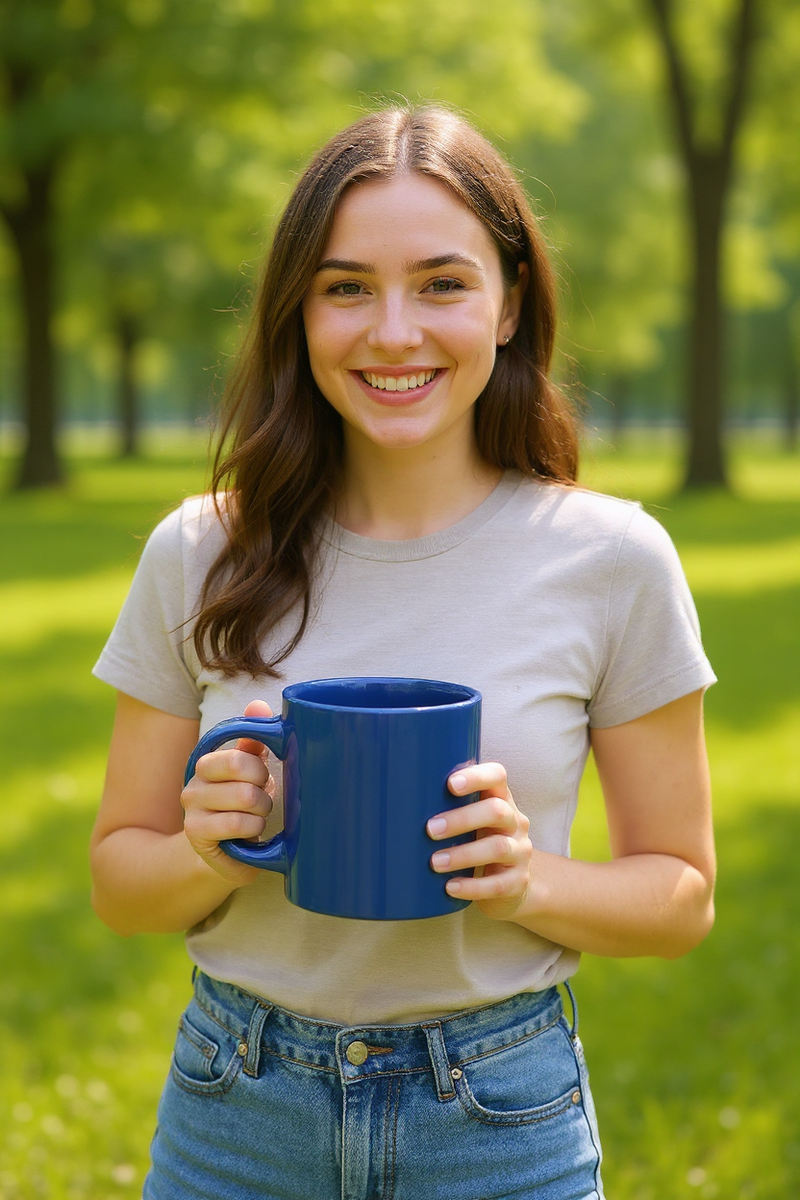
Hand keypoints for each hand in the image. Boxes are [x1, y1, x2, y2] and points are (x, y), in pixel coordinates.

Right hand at [180, 700, 275, 885]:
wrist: (227, 856)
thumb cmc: (242, 809)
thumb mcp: (250, 775)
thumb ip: (253, 743)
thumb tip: (258, 704)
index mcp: (207, 765)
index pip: (238, 756)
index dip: (260, 770)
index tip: (262, 781)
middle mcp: (193, 785)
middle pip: (243, 776)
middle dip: (264, 791)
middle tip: (261, 803)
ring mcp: (192, 811)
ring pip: (246, 800)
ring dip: (261, 814)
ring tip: (256, 819)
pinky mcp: (197, 835)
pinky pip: (237, 824)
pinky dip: (254, 829)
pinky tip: (250, 835)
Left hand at [427, 763, 532, 920]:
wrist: (513, 885)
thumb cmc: (479, 843)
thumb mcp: (470, 822)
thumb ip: (445, 808)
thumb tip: (390, 802)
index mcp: (501, 799)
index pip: (497, 776)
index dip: (477, 776)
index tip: (450, 784)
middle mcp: (515, 822)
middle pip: (497, 810)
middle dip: (461, 819)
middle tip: (430, 829)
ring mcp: (520, 852)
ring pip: (498, 847)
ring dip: (463, 854)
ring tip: (434, 862)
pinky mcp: (518, 881)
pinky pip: (497, 884)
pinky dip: (471, 886)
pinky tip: (450, 887)